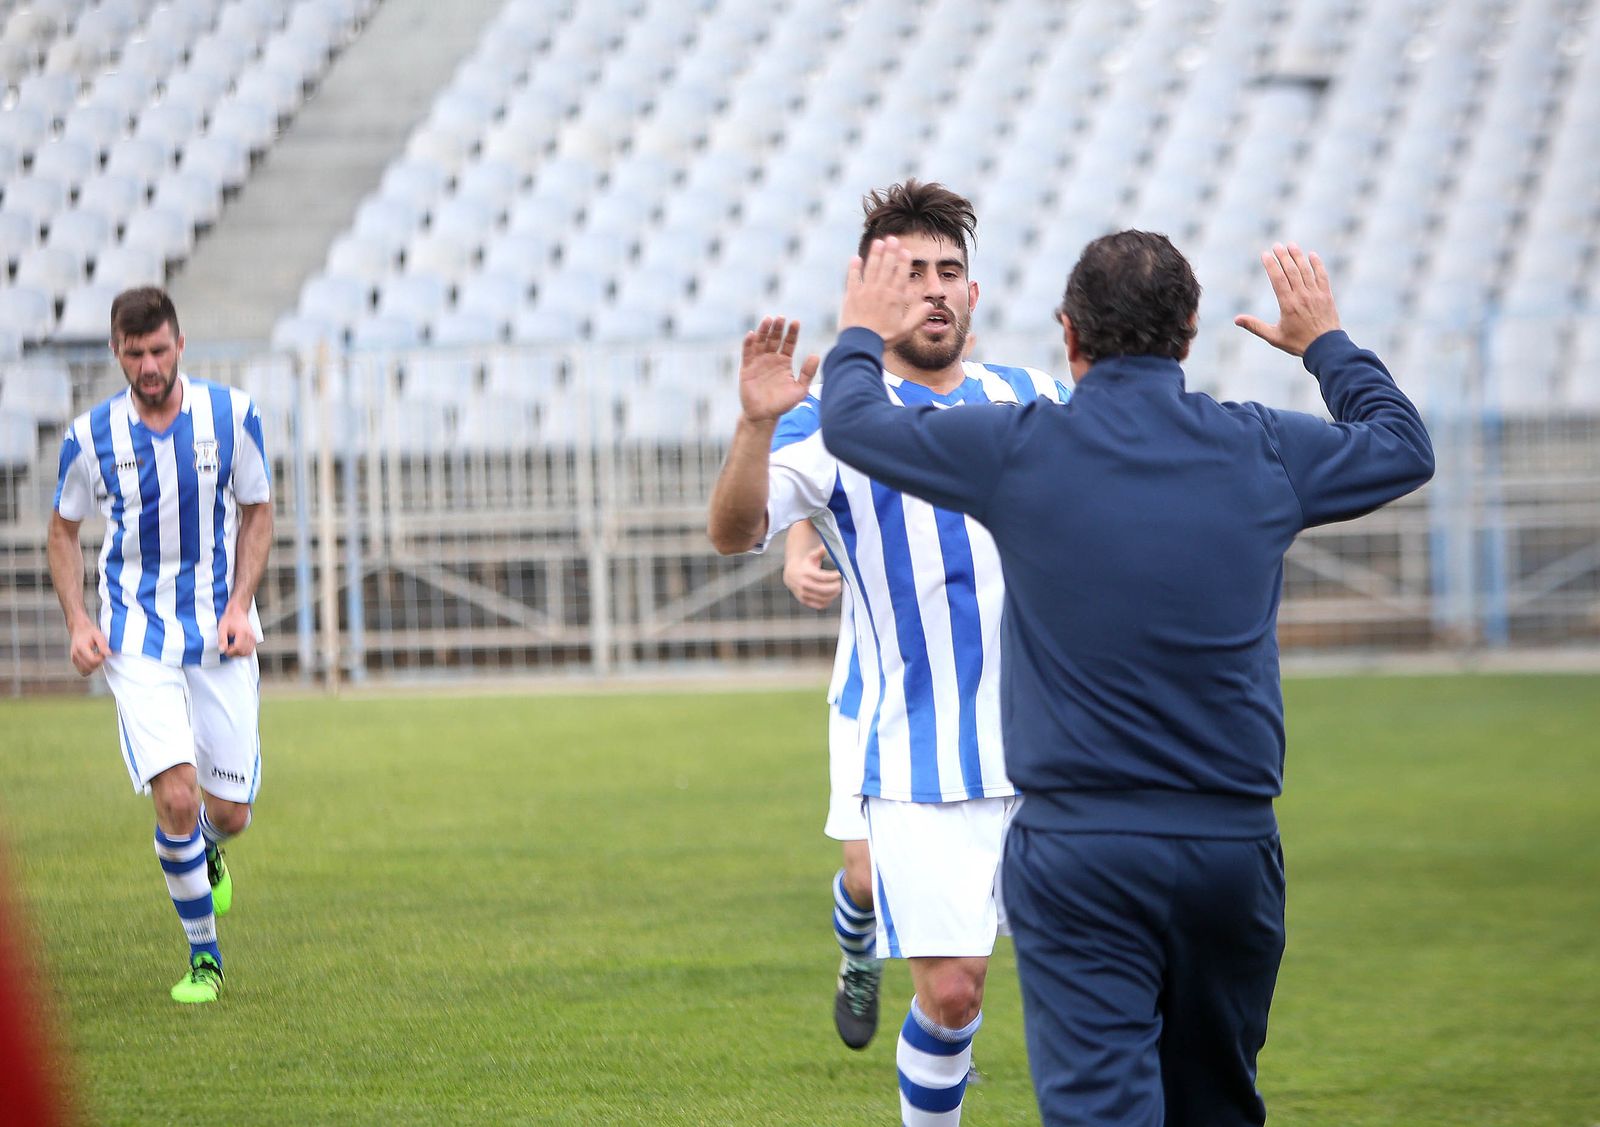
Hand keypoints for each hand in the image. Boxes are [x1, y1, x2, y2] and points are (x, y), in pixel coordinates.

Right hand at [68, 619, 109, 675]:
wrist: (79, 629)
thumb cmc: (89, 632)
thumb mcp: (99, 635)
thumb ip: (103, 645)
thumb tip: (109, 654)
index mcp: (81, 647)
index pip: (93, 660)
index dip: (101, 658)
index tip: (103, 652)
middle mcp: (75, 654)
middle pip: (89, 667)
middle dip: (98, 663)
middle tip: (100, 654)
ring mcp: (73, 659)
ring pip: (85, 671)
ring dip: (94, 667)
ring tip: (96, 657)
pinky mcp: (74, 661)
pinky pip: (82, 671)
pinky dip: (89, 669)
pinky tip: (92, 661)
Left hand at [218, 604, 257, 657]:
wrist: (238, 612)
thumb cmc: (230, 619)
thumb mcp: (222, 628)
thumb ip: (222, 640)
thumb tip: (222, 650)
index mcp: (242, 632)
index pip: (238, 648)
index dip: (230, 651)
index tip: (225, 649)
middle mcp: (250, 636)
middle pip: (243, 651)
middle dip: (234, 653)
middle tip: (227, 648)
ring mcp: (253, 638)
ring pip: (248, 652)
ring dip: (239, 654)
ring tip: (232, 648)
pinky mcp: (254, 639)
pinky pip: (251, 650)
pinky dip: (244, 651)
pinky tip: (238, 648)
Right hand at [739, 318, 820, 423]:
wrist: (764, 416)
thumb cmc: (783, 404)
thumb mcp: (800, 389)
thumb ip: (808, 373)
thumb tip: (816, 355)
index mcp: (784, 361)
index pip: (789, 343)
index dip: (792, 333)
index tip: (796, 322)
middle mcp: (771, 358)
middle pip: (774, 338)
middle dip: (778, 328)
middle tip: (781, 318)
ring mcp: (758, 362)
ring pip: (760, 341)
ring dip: (763, 330)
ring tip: (768, 320)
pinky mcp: (746, 367)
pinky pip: (747, 352)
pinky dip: (748, 343)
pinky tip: (751, 334)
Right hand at [783, 543, 841, 609]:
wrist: (791, 575)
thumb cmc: (806, 564)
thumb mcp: (811, 556)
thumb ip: (820, 551)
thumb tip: (826, 546)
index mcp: (806, 573)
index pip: (823, 577)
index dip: (833, 576)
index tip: (840, 574)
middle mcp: (804, 585)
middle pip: (823, 589)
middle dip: (835, 587)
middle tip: (841, 583)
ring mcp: (803, 594)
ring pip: (822, 598)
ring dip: (833, 595)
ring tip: (838, 589)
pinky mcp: (805, 601)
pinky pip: (819, 605)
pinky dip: (828, 602)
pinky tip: (831, 595)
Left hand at [839, 237, 922, 343]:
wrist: (862, 344)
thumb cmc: (884, 338)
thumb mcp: (905, 330)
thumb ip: (918, 317)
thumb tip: (930, 305)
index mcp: (895, 297)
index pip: (901, 274)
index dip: (903, 261)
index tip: (905, 251)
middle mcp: (881, 290)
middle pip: (887, 266)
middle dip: (890, 251)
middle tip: (892, 239)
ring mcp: (866, 291)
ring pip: (871, 268)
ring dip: (875, 254)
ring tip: (878, 242)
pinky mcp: (852, 295)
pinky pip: (853, 278)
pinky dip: (854, 268)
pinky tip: (855, 258)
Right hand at [1234, 242, 1340, 356]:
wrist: (1325, 347)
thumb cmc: (1297, 343)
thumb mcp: (1273, 337)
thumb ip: (1255, 326)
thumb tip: (1236, 320)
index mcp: (1288, 304)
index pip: (1278, 279)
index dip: (1271, 264)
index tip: (1265, 254)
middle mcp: (1302, 296)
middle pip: (1291, 270)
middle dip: (1283, 256)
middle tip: (1277, 245)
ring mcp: (1315, 294)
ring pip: (1306, 270)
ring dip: (1298, 256)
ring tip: (1291, 245)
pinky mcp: (1326, 295)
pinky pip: (1322, 276)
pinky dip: (1317, 264)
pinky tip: (1312, 255)